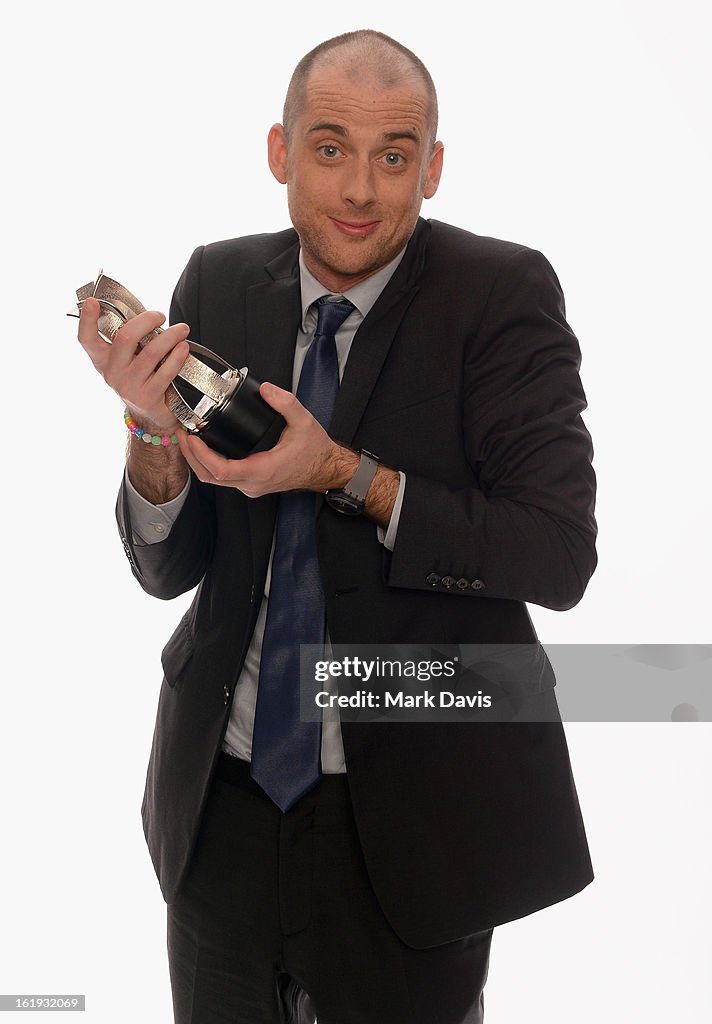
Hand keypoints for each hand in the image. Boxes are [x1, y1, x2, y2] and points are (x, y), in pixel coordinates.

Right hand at [77, 296, 189, 431]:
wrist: (150, 414)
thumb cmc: (142, 377)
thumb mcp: (128, 359)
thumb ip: (131, 339)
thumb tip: (149, 316)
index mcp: (102, 360)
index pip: (86, 339)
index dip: (86, 320)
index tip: (92, 302)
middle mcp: (112, 373)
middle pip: (125, 338)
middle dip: (147, 320)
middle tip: (161, 315)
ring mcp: (128, 386)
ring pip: (151, 352)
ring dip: (170, 336)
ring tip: (182, 330)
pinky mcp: (147, 397)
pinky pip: (166, 371)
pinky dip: (178, 356)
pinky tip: (183, 348)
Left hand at [178, 382, 357, 496]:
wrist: (326, 468)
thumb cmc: (315, 450)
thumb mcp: (304, 421)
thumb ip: (286, 403)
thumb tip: (265, 389)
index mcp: (262, 470)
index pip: (220, 470)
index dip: (200, 455)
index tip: (191, 437)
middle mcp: (253, 484)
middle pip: (209, 477)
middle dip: (191, 456)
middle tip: (182, 434)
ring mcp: (251, 487)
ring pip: (214, 480)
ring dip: (197, 461)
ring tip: (189, 439)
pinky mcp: (251, 484)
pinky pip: (223, 478)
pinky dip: (209, 464)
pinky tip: (205, 448)